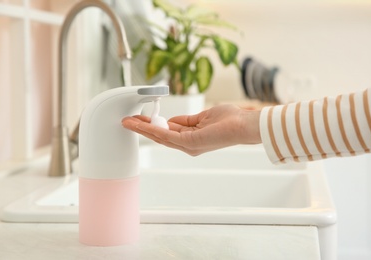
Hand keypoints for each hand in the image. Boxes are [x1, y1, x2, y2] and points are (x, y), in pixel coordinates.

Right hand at [122, 104, 261, 155]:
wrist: (243, 125)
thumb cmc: (230, 120)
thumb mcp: (202, 117)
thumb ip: (186, 120)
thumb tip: (171, 120)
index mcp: (191, 139)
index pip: (167, 133)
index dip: (152, 125)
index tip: (140, 118)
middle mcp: (188, 145)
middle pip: (159, 136)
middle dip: (142, 128)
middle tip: (127, 121)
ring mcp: (188, 145)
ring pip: (159, 137)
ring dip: (142, 129)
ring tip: (128, 122)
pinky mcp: (189, 142)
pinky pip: (165, 136)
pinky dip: (152, 130)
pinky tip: (141, 124)